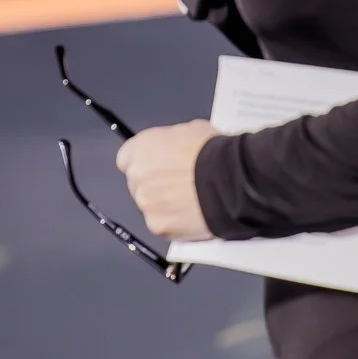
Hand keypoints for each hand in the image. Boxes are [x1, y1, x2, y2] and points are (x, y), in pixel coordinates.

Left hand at [116, 119, 219, 239]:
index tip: (158, 169)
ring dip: (165, 207)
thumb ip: (172, 144)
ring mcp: (146, 203)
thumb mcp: (189, 131)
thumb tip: (177, 151)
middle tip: (178, 188)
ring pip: (151, 207)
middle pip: (138, 185)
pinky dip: (176, 224)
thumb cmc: (213, 150)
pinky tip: (194, 217)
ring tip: (191, 203)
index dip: (145, 165)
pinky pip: (164, 226)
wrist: (230, 179)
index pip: (127, 160)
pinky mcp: (159, 226)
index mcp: (139, 149)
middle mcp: (136, 176)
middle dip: (155, 187)